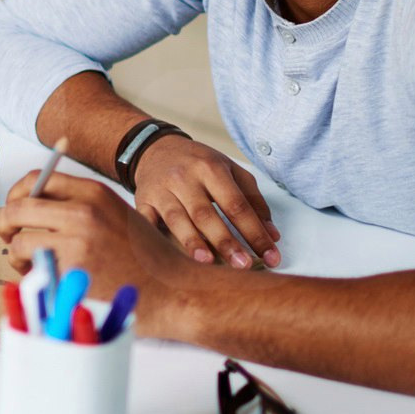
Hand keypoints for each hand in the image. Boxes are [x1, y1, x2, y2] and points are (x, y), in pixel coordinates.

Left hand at [0, 171, 196, 335]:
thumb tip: (36, 207)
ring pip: (20, 242)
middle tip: (10, 238)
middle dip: (6, 225)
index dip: (18, 194)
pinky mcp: (72, 274)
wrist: (177, 292)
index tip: (16, 210)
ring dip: (19, 256)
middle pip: (18, 208)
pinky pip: (33, 272)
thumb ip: (80, 207)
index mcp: (94, 193)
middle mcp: (83, 212)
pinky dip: (35, 279)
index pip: (37, 179)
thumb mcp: (117, 216)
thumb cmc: (150, 260)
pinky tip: (52, 283)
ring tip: (34, 266)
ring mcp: (76, 243)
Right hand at [130, 134, 279, 268]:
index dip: (254, 232)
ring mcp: (161, 190)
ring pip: (176, 219)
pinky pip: (146, 220)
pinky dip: (153, 235)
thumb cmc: (198, 164)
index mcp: (211, 168)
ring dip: (192, 242)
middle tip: (243, 265)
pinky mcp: (142, 200)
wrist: (156, 148)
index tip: (270, 256)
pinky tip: (164, 254)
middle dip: (226, 241)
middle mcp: (184, 178)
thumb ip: (253, 201)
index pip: (236, 204)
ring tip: (208, 263)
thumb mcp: (230, 171)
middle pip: (206, 214)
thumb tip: (272, 236)